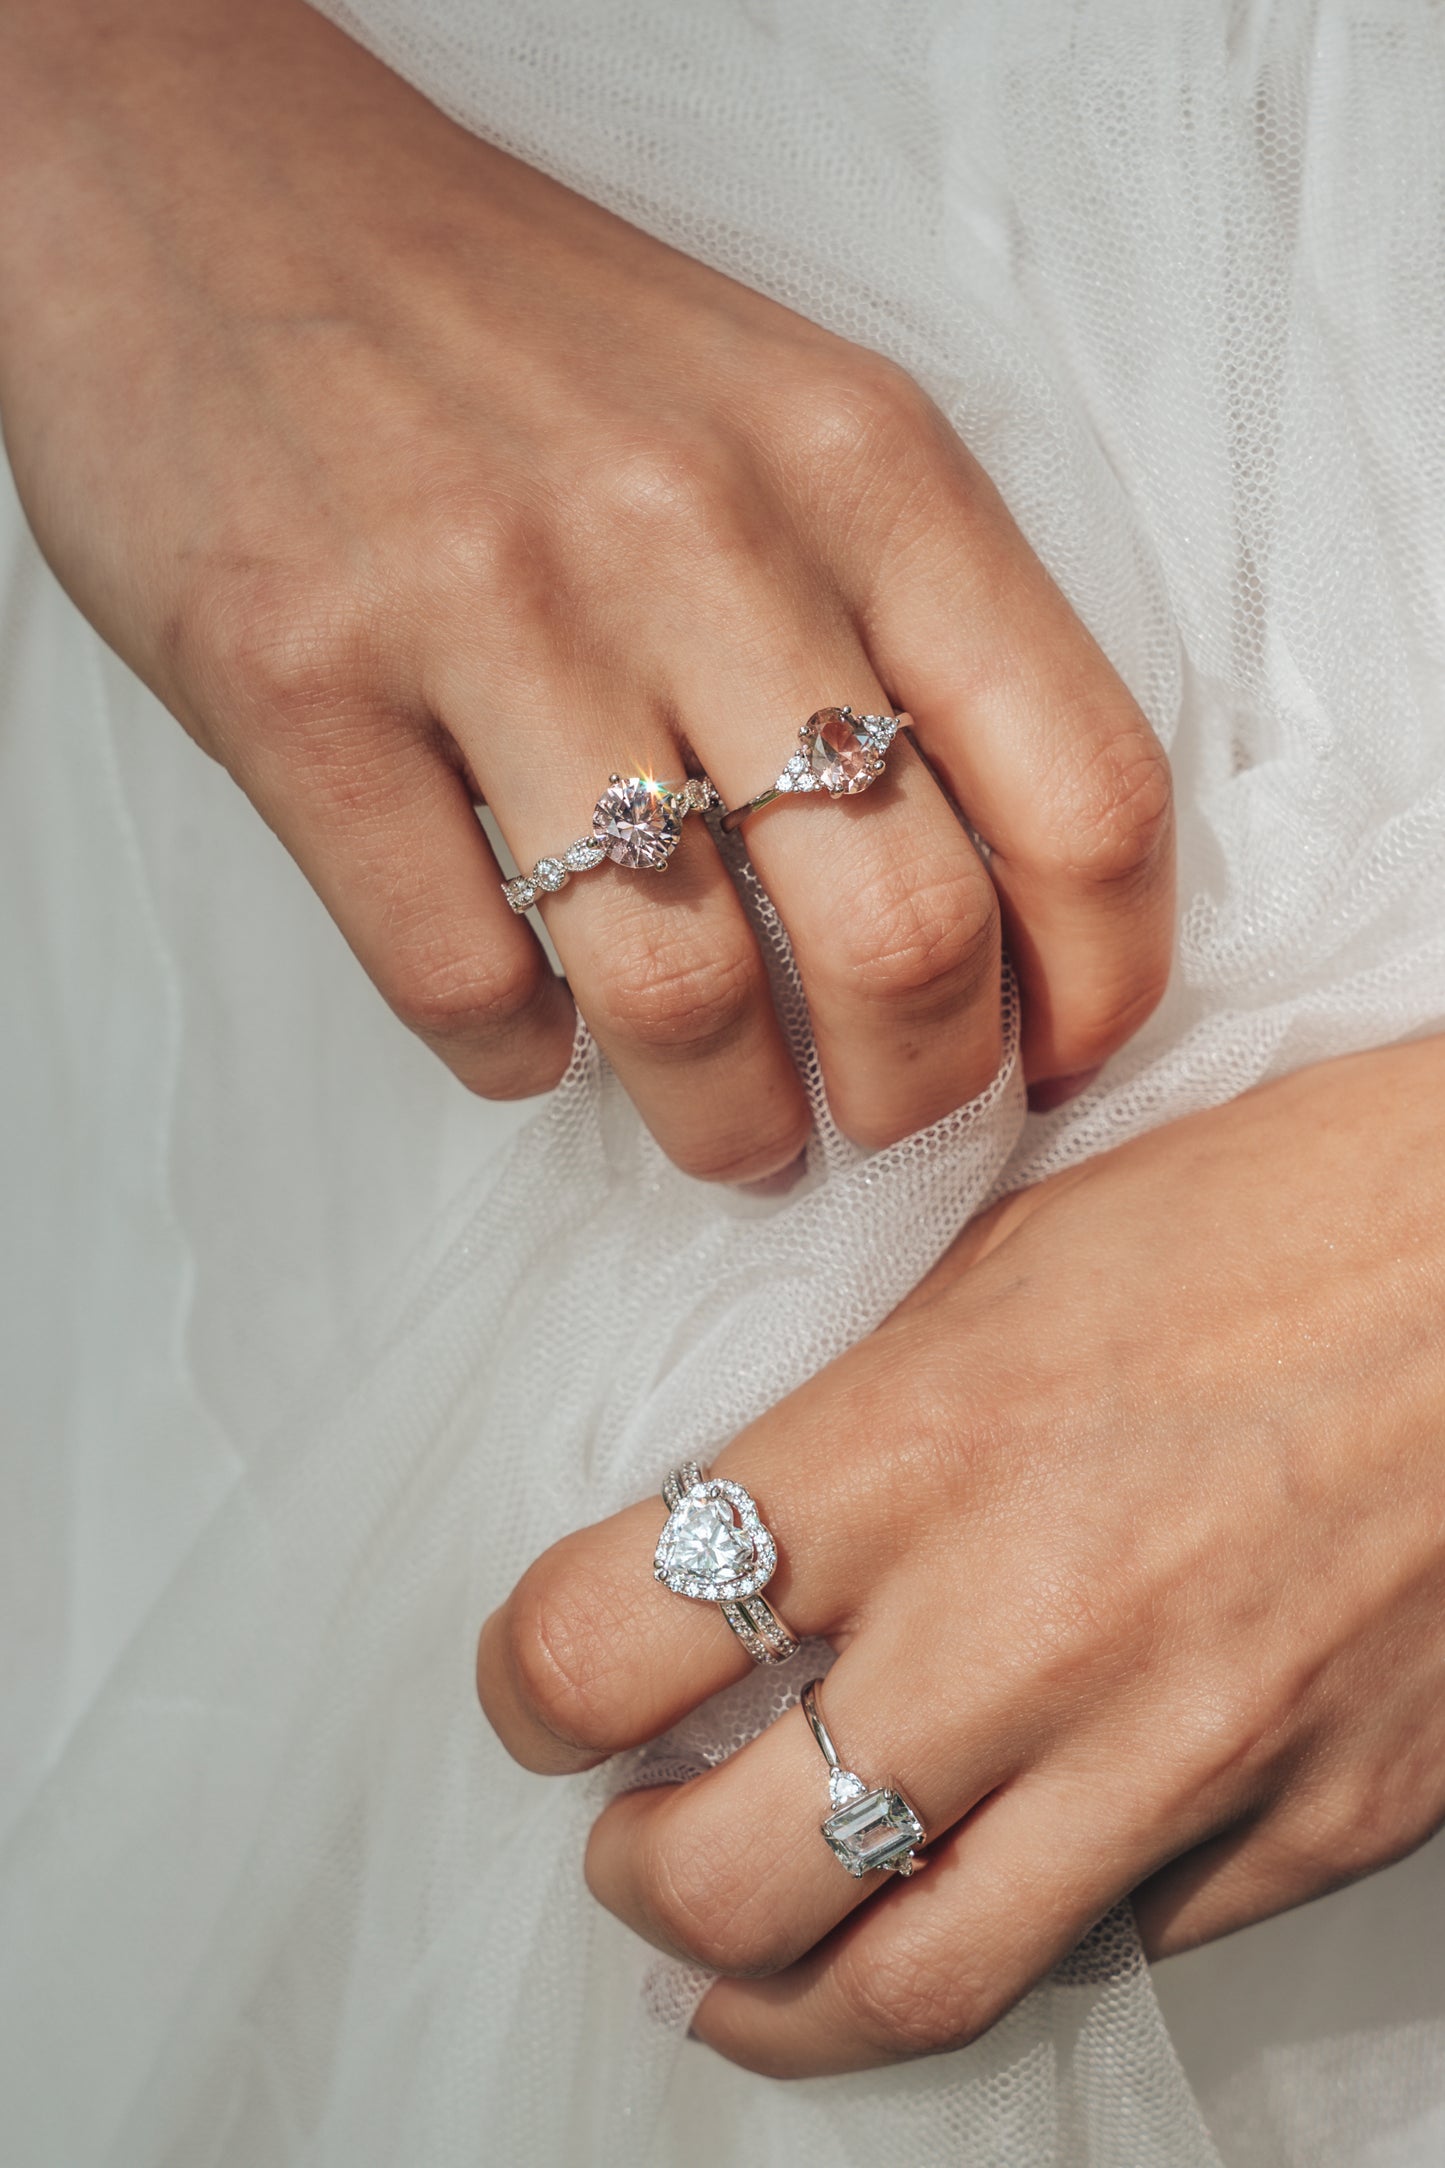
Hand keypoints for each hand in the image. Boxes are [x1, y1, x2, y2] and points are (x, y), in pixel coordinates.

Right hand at [0, 0, 1171, 1179]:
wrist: (210, 194)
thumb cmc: (524, 339)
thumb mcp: (783, 417)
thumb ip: (906, 629)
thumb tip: (997, 920)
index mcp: (867, 466)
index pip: (1084, 791)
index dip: (1102, 983)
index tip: (1053, 1061)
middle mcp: (697, 532)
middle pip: (906, 934)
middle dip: (917, 1099)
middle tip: (881, 1126)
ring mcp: (489, 610)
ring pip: (686, 995)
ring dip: (729, 1120)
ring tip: (734, 1131)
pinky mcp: (300, 685)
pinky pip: (460, 978)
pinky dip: (519, 1058)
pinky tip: (533, 1036)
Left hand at [479, 1038, 1444, 2073]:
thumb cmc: (1296, 1209)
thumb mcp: (1017, 1256)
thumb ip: (867, 1416)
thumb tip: (756, 1537)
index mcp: (918, 1447)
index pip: (610, 1639)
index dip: (531, 1685)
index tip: (542, 1685)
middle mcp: (1026, 1626)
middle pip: (726, 1874)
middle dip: (636, 1876)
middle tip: (631, 1836)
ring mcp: (1181, 1754)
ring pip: (911, 1982)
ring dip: (785, 1991)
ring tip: (746, 1963)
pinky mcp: (1315, 1824)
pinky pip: (1118, 1944)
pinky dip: (1023, 1924)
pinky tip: (994, 1874)